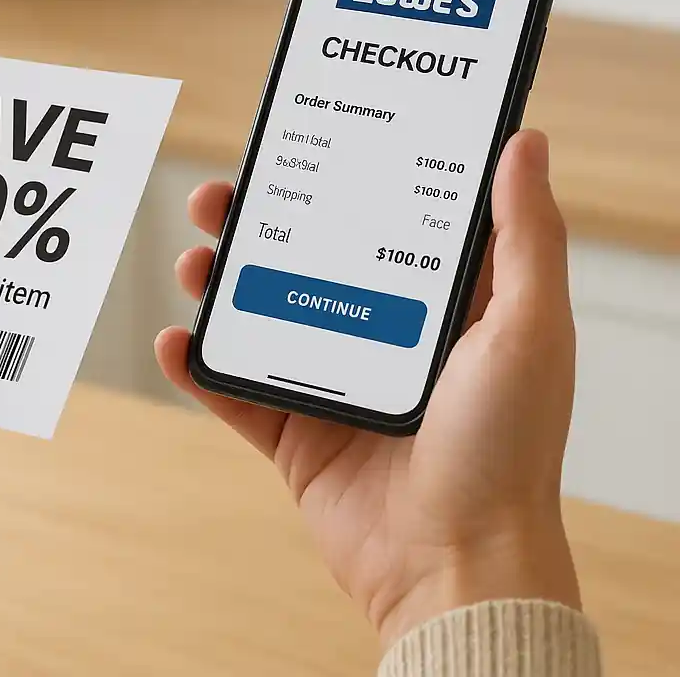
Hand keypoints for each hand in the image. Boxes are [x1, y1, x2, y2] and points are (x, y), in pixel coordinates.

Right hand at [156, 130, 580, 647]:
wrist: (455, 563)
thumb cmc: (507, 447)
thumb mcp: (529, 326)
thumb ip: (525, 235)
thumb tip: (525, 143)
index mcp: (431, 305)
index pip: (375, 220)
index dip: (337, 179)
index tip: (303, 143)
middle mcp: (377, 335)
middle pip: (301, 260)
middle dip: (254, 224)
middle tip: (220, 197)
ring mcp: (330, 383)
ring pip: (258, 316)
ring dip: (216, 284)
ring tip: (193, 261)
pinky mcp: (294, 432)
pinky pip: (233, 390)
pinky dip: (197, 366)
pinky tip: (176, 340)